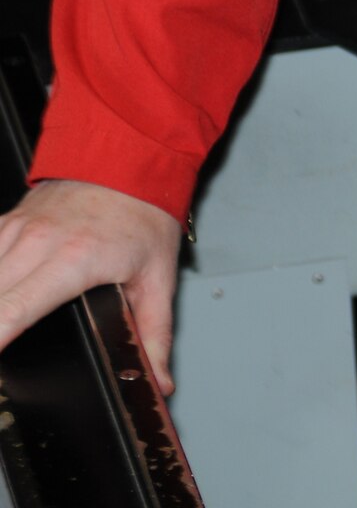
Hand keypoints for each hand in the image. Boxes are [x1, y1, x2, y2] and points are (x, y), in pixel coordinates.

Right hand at [0, 180, 183, 392]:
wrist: (130, 159)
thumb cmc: (144, 214)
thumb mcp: (158, 277)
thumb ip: (154, 334)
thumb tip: (157, 381)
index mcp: (74, 260)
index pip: (15, 309)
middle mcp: (36, 243)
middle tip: (2, 353)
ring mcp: (15, 231)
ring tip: (1, 330)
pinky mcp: (4, 223)